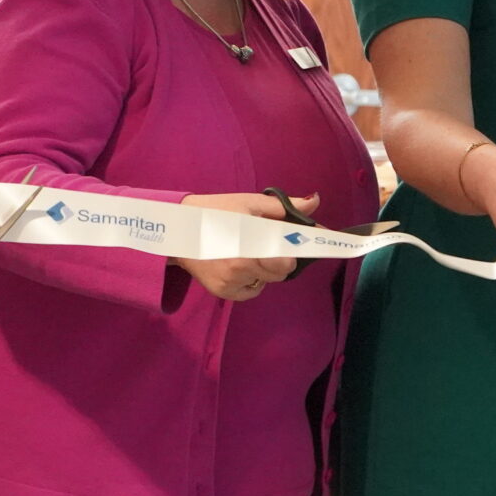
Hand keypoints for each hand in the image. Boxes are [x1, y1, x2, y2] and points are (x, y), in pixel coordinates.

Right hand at [174, 191, 311, 300]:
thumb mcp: (250, 203)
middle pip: (282, 271)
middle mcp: (241, 267)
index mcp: (249, 243)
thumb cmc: (215, 211)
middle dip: (281, 258)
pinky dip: (252, 279)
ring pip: (268, 280)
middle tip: (267, 243)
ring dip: (266, 268)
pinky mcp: (224, 293)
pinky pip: (253, 290)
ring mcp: (232, 282)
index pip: (288, 258)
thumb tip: (315, 202)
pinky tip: (238, 264)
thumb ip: (284, 207)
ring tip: (248, 250)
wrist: (177, 230)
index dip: (302, 250)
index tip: (319, 245)